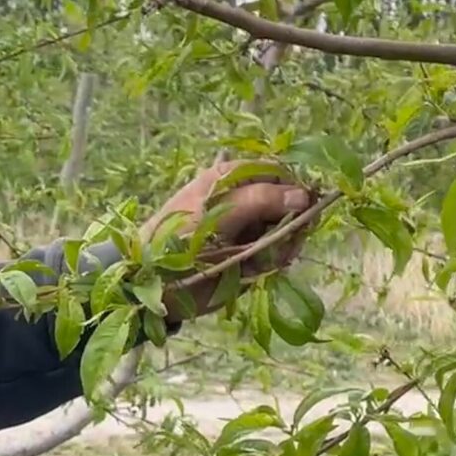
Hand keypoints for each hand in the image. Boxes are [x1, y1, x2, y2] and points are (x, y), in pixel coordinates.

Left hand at [142, 160, 315, 320]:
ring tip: (258, 260)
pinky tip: (255, 270)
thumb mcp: (219, 212)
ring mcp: (250, 228)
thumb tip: (303, 195)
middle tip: (279, 241)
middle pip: (291, 204)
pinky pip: (278, 256)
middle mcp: (246, 199)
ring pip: (289, 232)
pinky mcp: (251, 256)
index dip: (295, 191)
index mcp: (235, 177)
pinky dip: (272, 264)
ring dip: (282, 247)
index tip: (300, 211)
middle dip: (291, 224)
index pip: (281, 174)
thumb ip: (261, 200)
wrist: (152, 281)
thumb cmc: (177, 238)